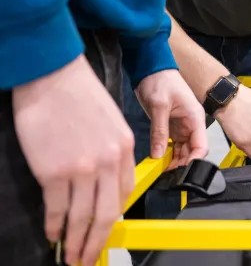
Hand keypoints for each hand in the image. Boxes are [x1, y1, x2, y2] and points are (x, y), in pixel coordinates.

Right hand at [12, 54, 134, 265]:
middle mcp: (108, 161)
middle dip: (97, 242)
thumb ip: (111, 152)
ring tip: (70, 256)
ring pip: (82, 217)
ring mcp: (82, 168)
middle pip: (106, 214)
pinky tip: (52, 234)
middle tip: (88, 258)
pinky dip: (55, 226)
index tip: (106, 232)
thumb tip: (104, 181)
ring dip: (76, 241)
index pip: (123, 194)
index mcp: (123, 148)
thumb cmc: (78, 95)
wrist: (53, 76)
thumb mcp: (109, 123)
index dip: (113, 219)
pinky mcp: (55, 172)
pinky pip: (58, 209)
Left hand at [136, 69, 207, 168]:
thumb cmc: (161, 81)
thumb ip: (159, 131)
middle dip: (182, 165)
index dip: (195, 161)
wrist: (152, 68)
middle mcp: (191, 125)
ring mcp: (181, 127)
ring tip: (160, 171)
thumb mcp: (159, 106)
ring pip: (182, 151)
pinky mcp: (171, 128)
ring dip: (173, 162)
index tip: (183, 172)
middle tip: (166, 175)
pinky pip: (172, 146)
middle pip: (192, 152)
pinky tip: (158, 161)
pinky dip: (166, 155)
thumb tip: (158, 155)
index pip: (202, 145)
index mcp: (195, 118)